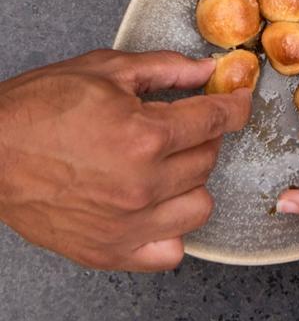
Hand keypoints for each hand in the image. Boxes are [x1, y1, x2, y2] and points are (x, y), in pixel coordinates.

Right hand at [0, 49, 250, 270]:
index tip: (237, 101)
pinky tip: (157, 206)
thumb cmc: (39, 108)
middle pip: (209, 159)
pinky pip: (171, 250)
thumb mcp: (106, 70)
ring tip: (168, 164)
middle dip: (204, 135)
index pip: (217, 120)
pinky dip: (172, 229)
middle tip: (181, 124)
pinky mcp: (109, 251)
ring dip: (192, 180)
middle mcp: (143, 184)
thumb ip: (167, 69)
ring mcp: (128, 224)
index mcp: (146, 135)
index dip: (235, 105)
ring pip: (200, 204)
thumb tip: (207, 69)